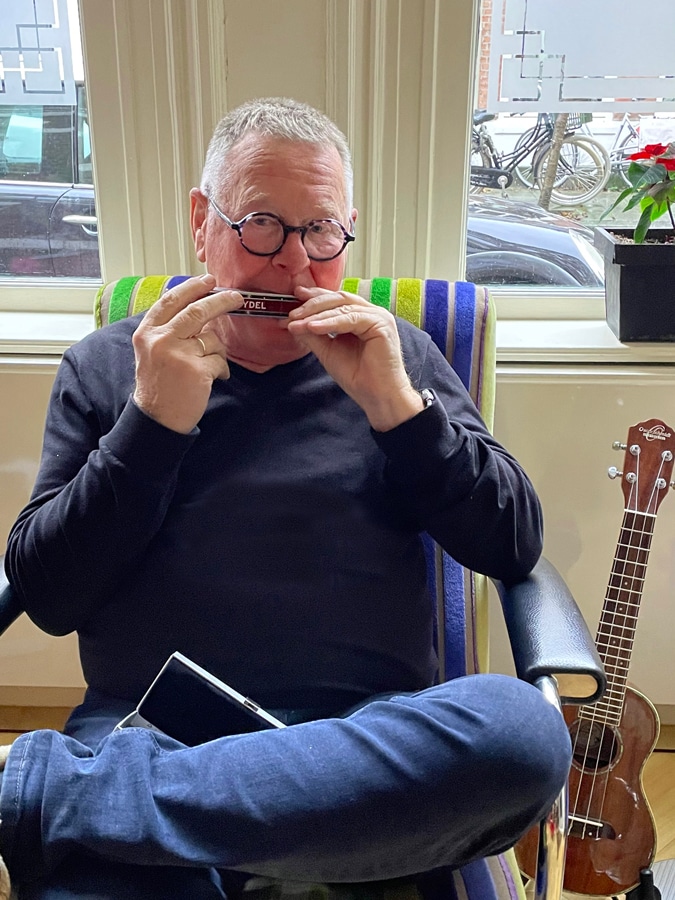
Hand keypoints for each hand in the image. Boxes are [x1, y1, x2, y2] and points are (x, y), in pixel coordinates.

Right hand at [132, 274, 242, 432]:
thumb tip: (198, 309)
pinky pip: (219, 361)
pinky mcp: (196, 370)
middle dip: (220, 301)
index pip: (170, 301)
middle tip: (236, 297)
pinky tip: (211, 379)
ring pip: (212, 339)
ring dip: (218, 352)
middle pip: (196, 311)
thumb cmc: (158, 386)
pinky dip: (221, 370)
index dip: (191, 288)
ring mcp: (178, 354)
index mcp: (147, 333)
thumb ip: (168, 330)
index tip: (208, 280)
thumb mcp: (151, 352)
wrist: (156, 420)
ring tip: (209, 367)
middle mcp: (160, 340)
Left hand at [287, 286, 422, 430]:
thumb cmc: (359, 377)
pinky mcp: (381, 324)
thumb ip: (313, 335)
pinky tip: (313, 327)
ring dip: (317, 313)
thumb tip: (293, 323)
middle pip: (338, 299)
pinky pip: (351, 318)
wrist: (377, 397)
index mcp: (361, 317)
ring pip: (342, 306)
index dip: (315, 297)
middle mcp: (371, 313)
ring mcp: (378, 317)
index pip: (335, 300)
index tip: (294, 297)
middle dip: (312, 304)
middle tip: (292, 314)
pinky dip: (330, 322)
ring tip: (297, 322)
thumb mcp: (328, 352)